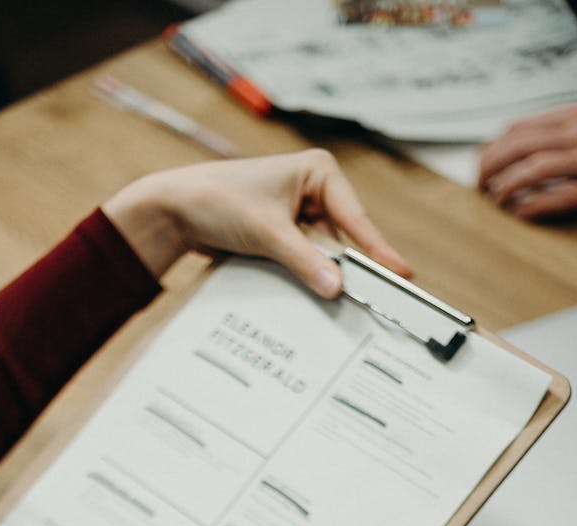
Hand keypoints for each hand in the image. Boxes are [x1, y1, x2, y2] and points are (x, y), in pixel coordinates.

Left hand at [102, 149, 410, 294]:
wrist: (175, 210)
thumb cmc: (218, 202)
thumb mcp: (267, 233)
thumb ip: (304, 262)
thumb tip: (337, 287)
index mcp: (319, 172)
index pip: (356, 218)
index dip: (378, 250)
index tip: (401, 274)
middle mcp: (315, 190)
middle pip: (345, 239)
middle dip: (353, 268)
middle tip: (380, 299)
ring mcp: (301, 214)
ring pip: (326, 254)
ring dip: (328, 276)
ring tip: (351, 301)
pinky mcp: (286, 235)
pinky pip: (308, 261)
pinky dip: (310, 277)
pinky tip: (320, 294)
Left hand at [478, 101, 576, 218]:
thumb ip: (559, 127)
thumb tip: (515, 141)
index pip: (523, 126)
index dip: (494, 145)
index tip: (482, 160)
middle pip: (522, 146)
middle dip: (492, 165)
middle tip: (480, 183)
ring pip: (537, 170)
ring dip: (508, 186)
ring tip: (495, 198)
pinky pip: (561, 197)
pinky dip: (535, 206)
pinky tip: (520, 213)